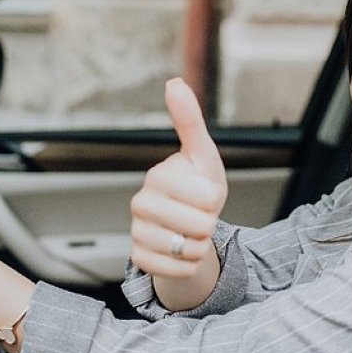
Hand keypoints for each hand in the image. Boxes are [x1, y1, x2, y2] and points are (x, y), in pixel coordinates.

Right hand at [130, 78, 227, 278]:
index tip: (205, 193)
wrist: (187, 228)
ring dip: (200, 246)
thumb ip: (190, 120)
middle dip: (210, 225)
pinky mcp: (139, 259)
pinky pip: (177, 270)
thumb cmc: (197, 187)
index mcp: (157, 176)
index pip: (205, 196)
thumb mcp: (202, 155)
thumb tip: (174, 82)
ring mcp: (137, 232)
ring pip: (188, 250)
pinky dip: (189, 267)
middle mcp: (140, 203)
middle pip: (199, 226)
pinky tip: (181, 252)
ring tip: (190, 233)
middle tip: (199, 216)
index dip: (214, 198)